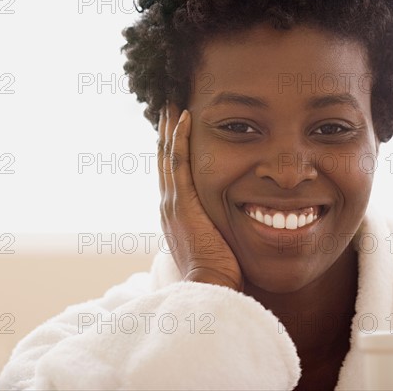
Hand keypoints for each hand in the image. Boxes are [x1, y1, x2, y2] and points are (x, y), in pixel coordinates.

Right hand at [157, 104, 242, 290]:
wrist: (208, 289)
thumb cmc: (217, 273)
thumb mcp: (213, 244)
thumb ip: (214, 226)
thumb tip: (228, 219)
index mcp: (175, 213)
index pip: (172, 174)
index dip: (172, 150)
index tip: (175, 129)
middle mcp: (168, 204)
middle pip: (164, 159)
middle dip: (165, 133)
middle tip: (167, 106)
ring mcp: (172, 202)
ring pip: (168, 155)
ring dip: (170, 128)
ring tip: (171, 103)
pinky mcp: (181, 202)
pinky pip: (178, 162)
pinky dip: (179, 139)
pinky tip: (183, 118)